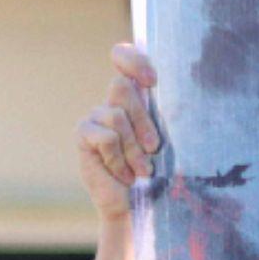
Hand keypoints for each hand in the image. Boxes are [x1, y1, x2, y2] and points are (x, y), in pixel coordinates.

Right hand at [78, 42, 159, 222]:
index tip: (152, 83)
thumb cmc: (157, 169)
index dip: (133, 61)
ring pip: (117, 116)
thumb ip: (163, 109)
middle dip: (143, 120)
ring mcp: (95, 117)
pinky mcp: (83, 134)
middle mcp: (112, 100)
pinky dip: (119, 159)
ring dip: (133, 147)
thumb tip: (175, 87)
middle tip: (154, 148)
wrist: (136, 204)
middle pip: (122, 87)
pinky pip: (106, 137)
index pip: (123, 55)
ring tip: (142, 170)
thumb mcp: (165, 135)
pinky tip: (124, 175)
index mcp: (135, 93)